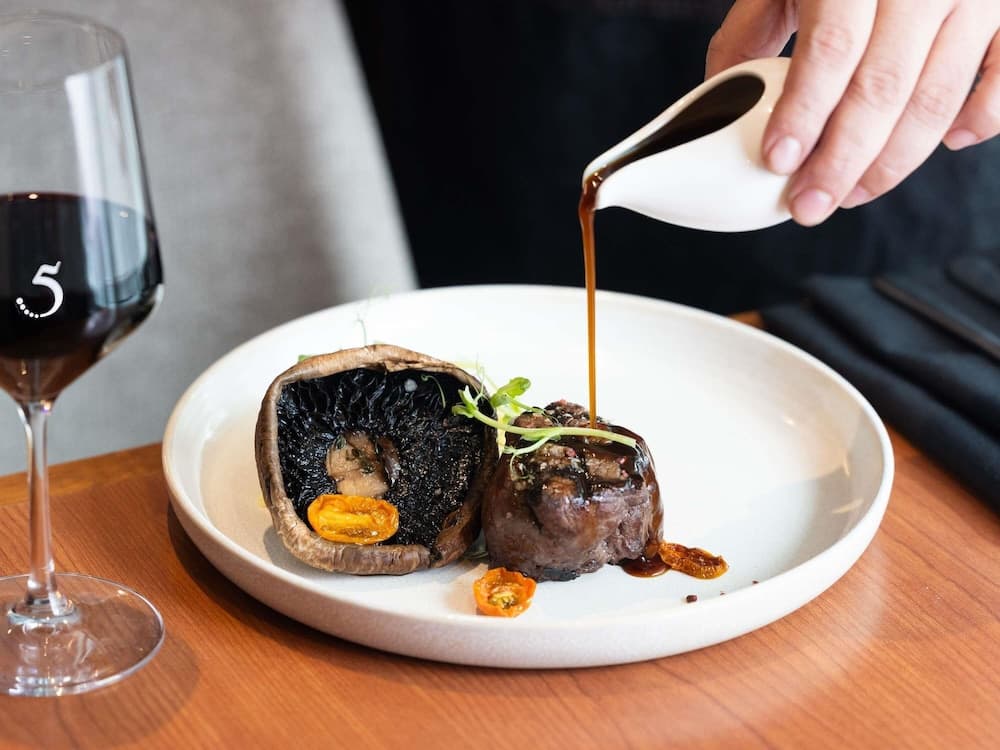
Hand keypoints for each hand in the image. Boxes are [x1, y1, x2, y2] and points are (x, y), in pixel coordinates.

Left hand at [706, 0, 999, 225]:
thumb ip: (749, 32)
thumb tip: (720, 98)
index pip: (832, 48)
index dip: (805, 111)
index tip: (778, 161)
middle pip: (883, 88)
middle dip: (841, 161)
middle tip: (808, 205)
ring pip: (936, 98)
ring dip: (891, 162)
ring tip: (849, 194)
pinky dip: (982, 118)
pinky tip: (949, 144)